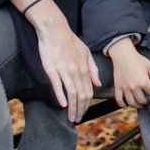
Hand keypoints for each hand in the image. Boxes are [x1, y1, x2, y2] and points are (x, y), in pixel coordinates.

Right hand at [22, 0, 100, 121]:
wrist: (55, 29)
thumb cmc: (70, 41)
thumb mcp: (86, 53)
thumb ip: (92, 69)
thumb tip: (97, 84)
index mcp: (84, 68)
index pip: (88, 91)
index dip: (87, 105)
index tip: (83, 112)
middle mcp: (76, 71)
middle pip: (81, 95)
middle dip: (80, 110)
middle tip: (77, 120)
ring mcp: (64, 70)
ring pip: (72, 93)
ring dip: (72, 108)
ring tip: (70, 117)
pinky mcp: (52, 69)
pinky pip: (58, 85)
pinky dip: (61, 96)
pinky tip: (63, 105)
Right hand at [109, 37, 149, 107]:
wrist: (123, 55)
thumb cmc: (137, 59)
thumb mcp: (149, 66)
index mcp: (143, 81)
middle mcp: (134, 87)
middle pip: (142, 100)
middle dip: (146, 101)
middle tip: (147, 100)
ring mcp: (125, 88)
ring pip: (131, 102)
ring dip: (136, 105)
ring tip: (140, 105)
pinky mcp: (118, 87)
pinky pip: (119, 99)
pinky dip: (122, 104)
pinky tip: (126, 105)